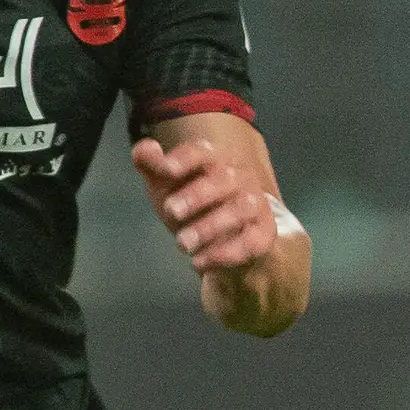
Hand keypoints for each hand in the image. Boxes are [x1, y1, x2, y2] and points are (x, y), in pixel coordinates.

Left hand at [132, 133, 280, 273]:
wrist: (225, 240)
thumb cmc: (191, 205)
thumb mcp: (165, 185)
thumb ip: (152, 166)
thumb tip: (145, 147)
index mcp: (214, 160)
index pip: (202, 152)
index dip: (185, 159)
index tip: (166, 169)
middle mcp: (240, 178)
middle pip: (224, 179)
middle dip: (197, 194)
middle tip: (170, 211)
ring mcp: (256, 205)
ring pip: (242, 209)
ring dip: (211, 226)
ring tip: (182, 244)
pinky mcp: (265, 233)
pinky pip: (253, 242)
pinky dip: (226, 253)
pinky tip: (199, 262)